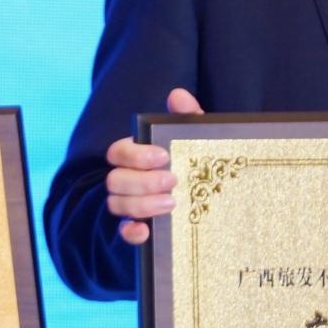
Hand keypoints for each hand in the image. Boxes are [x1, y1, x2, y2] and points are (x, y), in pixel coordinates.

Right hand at [106, 87, 202, 245]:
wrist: (213, 201)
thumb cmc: (196, 162)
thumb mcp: (196, 140)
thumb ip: (188, 117)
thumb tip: (177, 95)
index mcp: (136, 157)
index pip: (117, 153)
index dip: (135, 155)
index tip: (163, 156)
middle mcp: (127, 180)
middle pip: (114, 180)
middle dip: (142, 181)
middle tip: (172, 181)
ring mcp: (129, 206)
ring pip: (115, 204)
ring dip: (141, 204)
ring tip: (172, 203)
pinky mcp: (138, 229)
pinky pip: (123, 233)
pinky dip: (130, 232)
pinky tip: (146, 231)